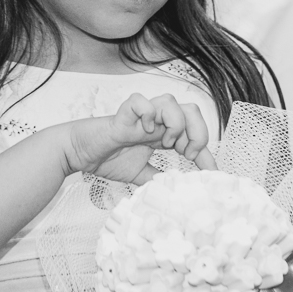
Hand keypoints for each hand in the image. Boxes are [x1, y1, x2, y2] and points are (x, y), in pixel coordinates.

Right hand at [62, 94, 213, 183]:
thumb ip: (159, 179)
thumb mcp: (141, 174)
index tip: (211, 173)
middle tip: (186, 153)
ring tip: (165, 143)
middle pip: (191, 109)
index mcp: (163, 133)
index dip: (206, 153)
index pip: (195, 134)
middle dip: (197, 131)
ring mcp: (141, 116)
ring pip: (171, 100)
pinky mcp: (123, 114)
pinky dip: (147, 114)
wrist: (81, 154)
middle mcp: (156, 121)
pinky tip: (144, 131)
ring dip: (175, 123)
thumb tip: (178, 190)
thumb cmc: (107, 158)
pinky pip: (140, 101)